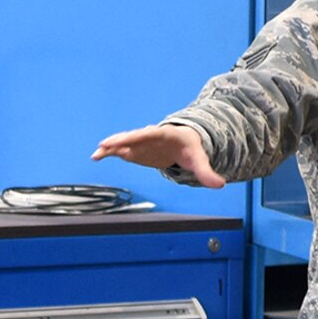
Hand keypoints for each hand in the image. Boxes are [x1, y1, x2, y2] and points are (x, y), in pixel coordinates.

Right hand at [91, 124, 224, 188]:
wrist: (183, 143)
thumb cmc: (191, 149)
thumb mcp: (200, 159)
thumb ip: (207, 173)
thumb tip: (220, 184)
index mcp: (166, 134)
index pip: (153, 133)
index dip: (142, 135)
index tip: (132, 138)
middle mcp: (150, 136)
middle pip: (134, 136)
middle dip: (122, 139)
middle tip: (108, 144)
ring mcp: (140, 142)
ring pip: (124, 142)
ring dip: (111, 146)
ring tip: (97, 153)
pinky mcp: (134, 150)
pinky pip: (119, 149)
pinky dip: (109, 152)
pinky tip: (97, 157)